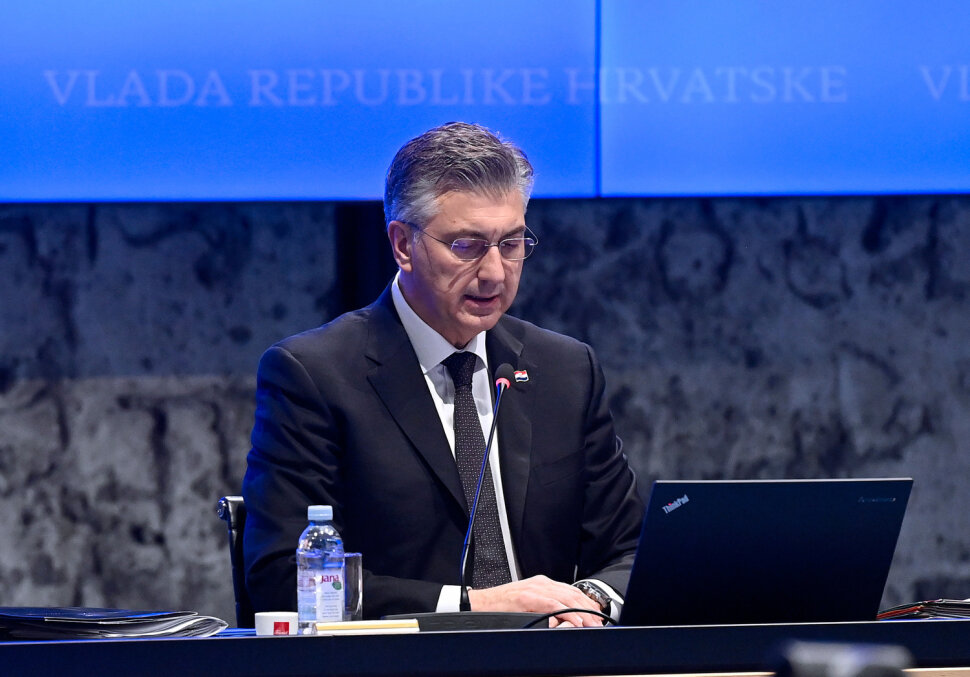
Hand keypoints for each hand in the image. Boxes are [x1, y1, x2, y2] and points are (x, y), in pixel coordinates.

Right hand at [467, 575, 605, 627]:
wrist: (480, 603)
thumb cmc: (503, 606)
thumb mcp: (530, 604)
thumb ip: (546, 607)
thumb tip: (565, 620)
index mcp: (543, 584)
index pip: (572, 592)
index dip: (587, 604)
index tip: (597, 616)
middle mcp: (541, 583)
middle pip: (572, 594)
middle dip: (589, 609)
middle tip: (599, 623)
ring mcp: (534, 589)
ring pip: (566, 598)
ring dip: (582, 613)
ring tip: (592, 624)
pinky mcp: (527, 598)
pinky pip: (551, 605)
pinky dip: (566, 613)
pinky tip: (574, 621)